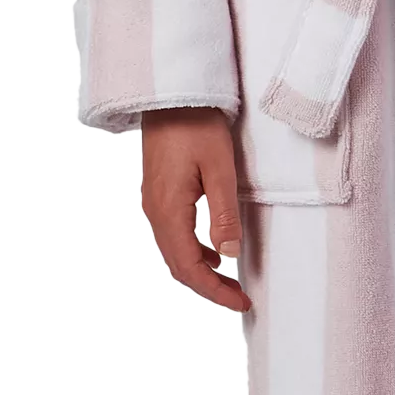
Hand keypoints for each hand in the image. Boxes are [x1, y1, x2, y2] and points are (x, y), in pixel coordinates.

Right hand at [140, 109, 249, 310]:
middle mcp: (154, 211)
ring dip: (200, 272)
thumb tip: (230, 256)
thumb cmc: (197, 124)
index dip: (214, 292)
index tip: (241, 302)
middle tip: (240, 299)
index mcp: (168, 210)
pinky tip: (214, 253)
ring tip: (230, 282)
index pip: (188, 267)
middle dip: (209, 288)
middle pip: (177, 266)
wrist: (171, 92)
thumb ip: (224, 214)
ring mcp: (153, 202)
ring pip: (173, 252)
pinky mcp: (158, 193)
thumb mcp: (220, 169)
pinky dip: (193, 252)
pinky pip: (172, 235)